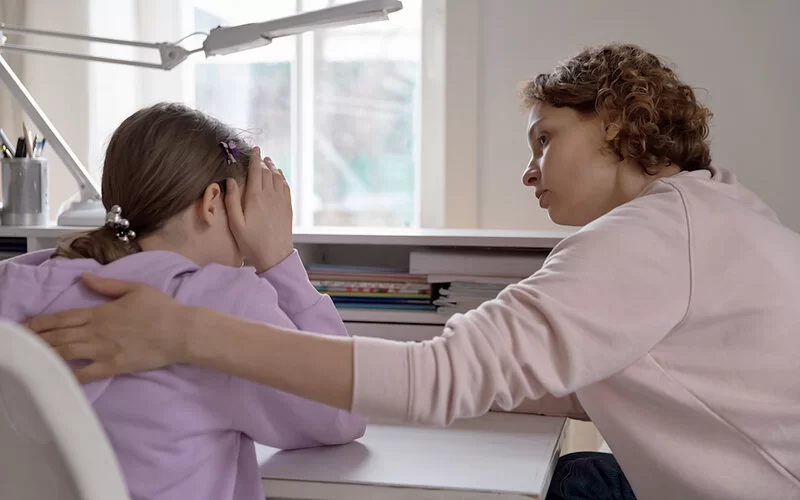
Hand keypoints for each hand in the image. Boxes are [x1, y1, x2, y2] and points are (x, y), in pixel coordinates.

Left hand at [25, 274, 192, 382]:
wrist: (180, 331)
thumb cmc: (162, 308)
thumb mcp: (135, 288)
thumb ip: (107, 284)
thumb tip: (83, 277)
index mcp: (99, 311)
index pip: (62, 317)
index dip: (41, 323)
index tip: (25, 327)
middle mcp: (95, 331)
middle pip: (58, 336)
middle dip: (36, 340)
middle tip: (21, 344)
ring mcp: (102, 350)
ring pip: (65, 353)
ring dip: (46, 355)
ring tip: (30, 359)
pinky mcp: (112, 366)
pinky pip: (85, 374)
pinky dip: (69, 377)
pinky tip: (57, 379)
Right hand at [226, 147, 292, 272]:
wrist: (275, 255)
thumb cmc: (252, 242)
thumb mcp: (236, 223)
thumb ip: (232, 200)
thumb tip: (231, 180)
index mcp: (255, 197)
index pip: (256, 172)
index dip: (255, 159)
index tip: (255, 149)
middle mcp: (270, 195)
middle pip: (267, 172)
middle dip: (263, 162)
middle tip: (260, 154)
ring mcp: (281, 201)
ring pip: (278, 178)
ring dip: (273, 168)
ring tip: (269, 162)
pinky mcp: (288, 207)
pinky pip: (286, 187)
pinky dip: (282, 178)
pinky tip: (279, 176)